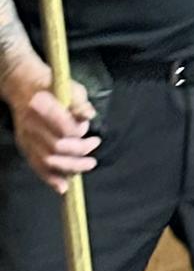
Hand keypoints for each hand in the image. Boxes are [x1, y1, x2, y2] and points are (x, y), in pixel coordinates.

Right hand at [5, 63, 98, 192]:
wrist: (22, 83)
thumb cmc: (51, 84)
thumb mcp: (70, 87)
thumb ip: (80, 103)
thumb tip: (89, 116)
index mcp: (41, 105)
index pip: (64, 129)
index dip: (80, 136)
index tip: (89, 134)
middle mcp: (31, 123)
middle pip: (56, 148)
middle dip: (79, 153)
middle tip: (94, 150)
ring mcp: (25, 136)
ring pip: (47, 160)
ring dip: (70, 167)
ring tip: (87, 165)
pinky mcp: (24, 144)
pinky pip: (36, 165)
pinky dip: (50, 178)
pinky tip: (63, 187)